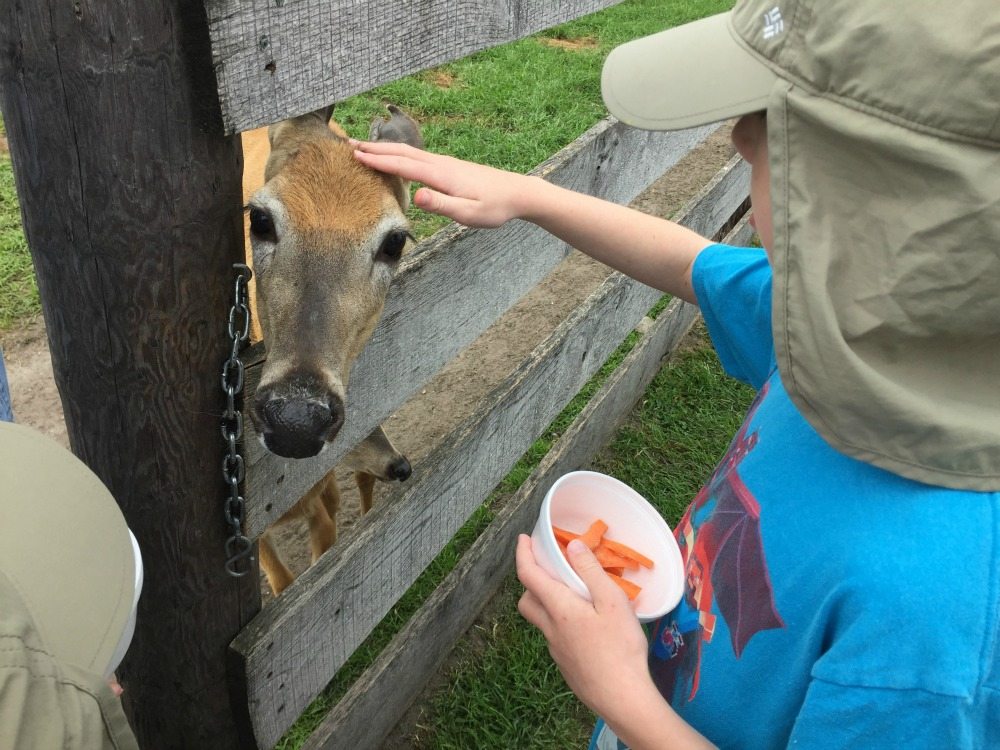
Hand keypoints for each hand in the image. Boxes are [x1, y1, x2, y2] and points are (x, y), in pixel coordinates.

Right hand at [352, 140, 535, 227]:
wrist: (517, 193)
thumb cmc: (494, 208)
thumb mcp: (469, 214)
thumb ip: (442, 205)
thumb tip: (418, 196)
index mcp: (441, 175)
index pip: (403, 165)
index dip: (378, 161)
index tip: (354, 155)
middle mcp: (440, 164)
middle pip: (401, 153)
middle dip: (374, 149)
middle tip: (347, 144)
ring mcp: (445, 163)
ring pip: (408, 152)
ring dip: (385, 149)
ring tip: (364, 148)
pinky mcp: (449, 167)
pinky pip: (417, 157)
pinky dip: (399, 154)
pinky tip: (395, 158)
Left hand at [515, 534, 653, 717]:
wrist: (622, 698)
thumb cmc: (620, 647)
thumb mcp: (612, 602)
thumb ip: (590, 572)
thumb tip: (572, 546)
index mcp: (558, 608)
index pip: (528, 575)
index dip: (523, 554)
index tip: (523, 539)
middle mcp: (550, 628)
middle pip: (527, 600)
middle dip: (531, 581)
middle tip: (549, 568)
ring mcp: (556, 650)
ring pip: (541, 619)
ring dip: (546, 602)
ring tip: (571, 594)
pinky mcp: (566, 665)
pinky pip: (555, 636)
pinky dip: (560, 622)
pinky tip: (585, 625)